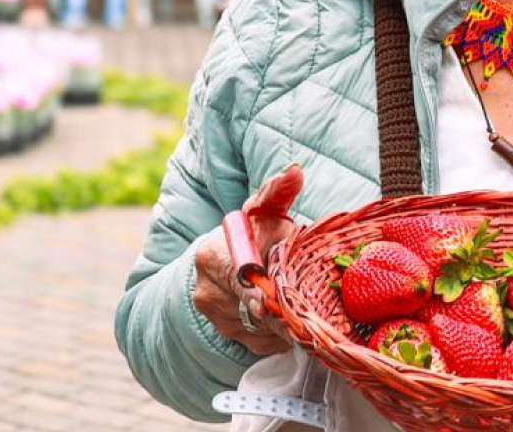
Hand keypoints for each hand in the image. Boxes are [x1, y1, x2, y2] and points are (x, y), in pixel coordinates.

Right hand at [192, 164, 303, 354]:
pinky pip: (264, 342)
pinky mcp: (230, 338)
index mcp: (212, 258)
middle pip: (252, 311)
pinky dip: (280, 333)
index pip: (239, 280)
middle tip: (304, 309)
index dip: (261, 291)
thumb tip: (295, 170)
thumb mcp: (264, 211)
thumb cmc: (256, 233)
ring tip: (297, 303)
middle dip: (282, 309)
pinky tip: (288, 316)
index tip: (274, 299)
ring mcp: (217, 319)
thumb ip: (277, 191)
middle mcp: (207, 292)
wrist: (233, 259)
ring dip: (284, 321)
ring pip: (261, 329)